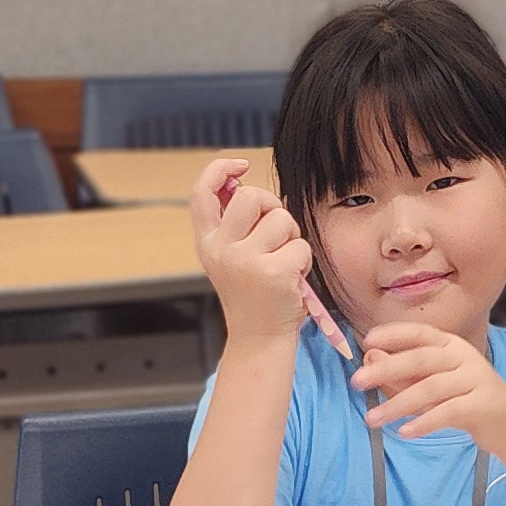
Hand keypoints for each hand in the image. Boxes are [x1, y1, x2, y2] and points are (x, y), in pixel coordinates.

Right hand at [194, 156, 317, 343]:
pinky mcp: (273, 273)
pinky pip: (300, 245)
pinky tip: (292, 280)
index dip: (219, 169)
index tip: (241, 165)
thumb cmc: (254, 293)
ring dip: (291, 237)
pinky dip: (303, 260)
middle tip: (276, 234)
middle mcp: (220, 250)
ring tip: (284, 262)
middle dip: (271, 206)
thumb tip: (241, 179)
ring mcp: (245, 262)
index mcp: (207, 243)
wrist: (259, 339)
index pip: (201, 193)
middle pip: (250, 196)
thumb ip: (235, 223)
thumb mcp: (233, 256)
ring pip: (281, 218)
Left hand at [353, 319, 505, 445]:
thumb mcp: (430, 385)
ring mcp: (475, 379)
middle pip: (420, 359)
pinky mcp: (482, 404)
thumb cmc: (463, 400)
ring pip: (430, 388)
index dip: (393, 334)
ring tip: (372, 419)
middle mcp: (463, 356)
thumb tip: (369, 359)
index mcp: (450, 345)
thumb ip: (402, 374)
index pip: (419, 333)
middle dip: (385, 369)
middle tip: (357, 382)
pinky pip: (448, 412)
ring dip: (397, 404)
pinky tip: (404, 432)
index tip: (366, 341)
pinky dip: (424, 422)